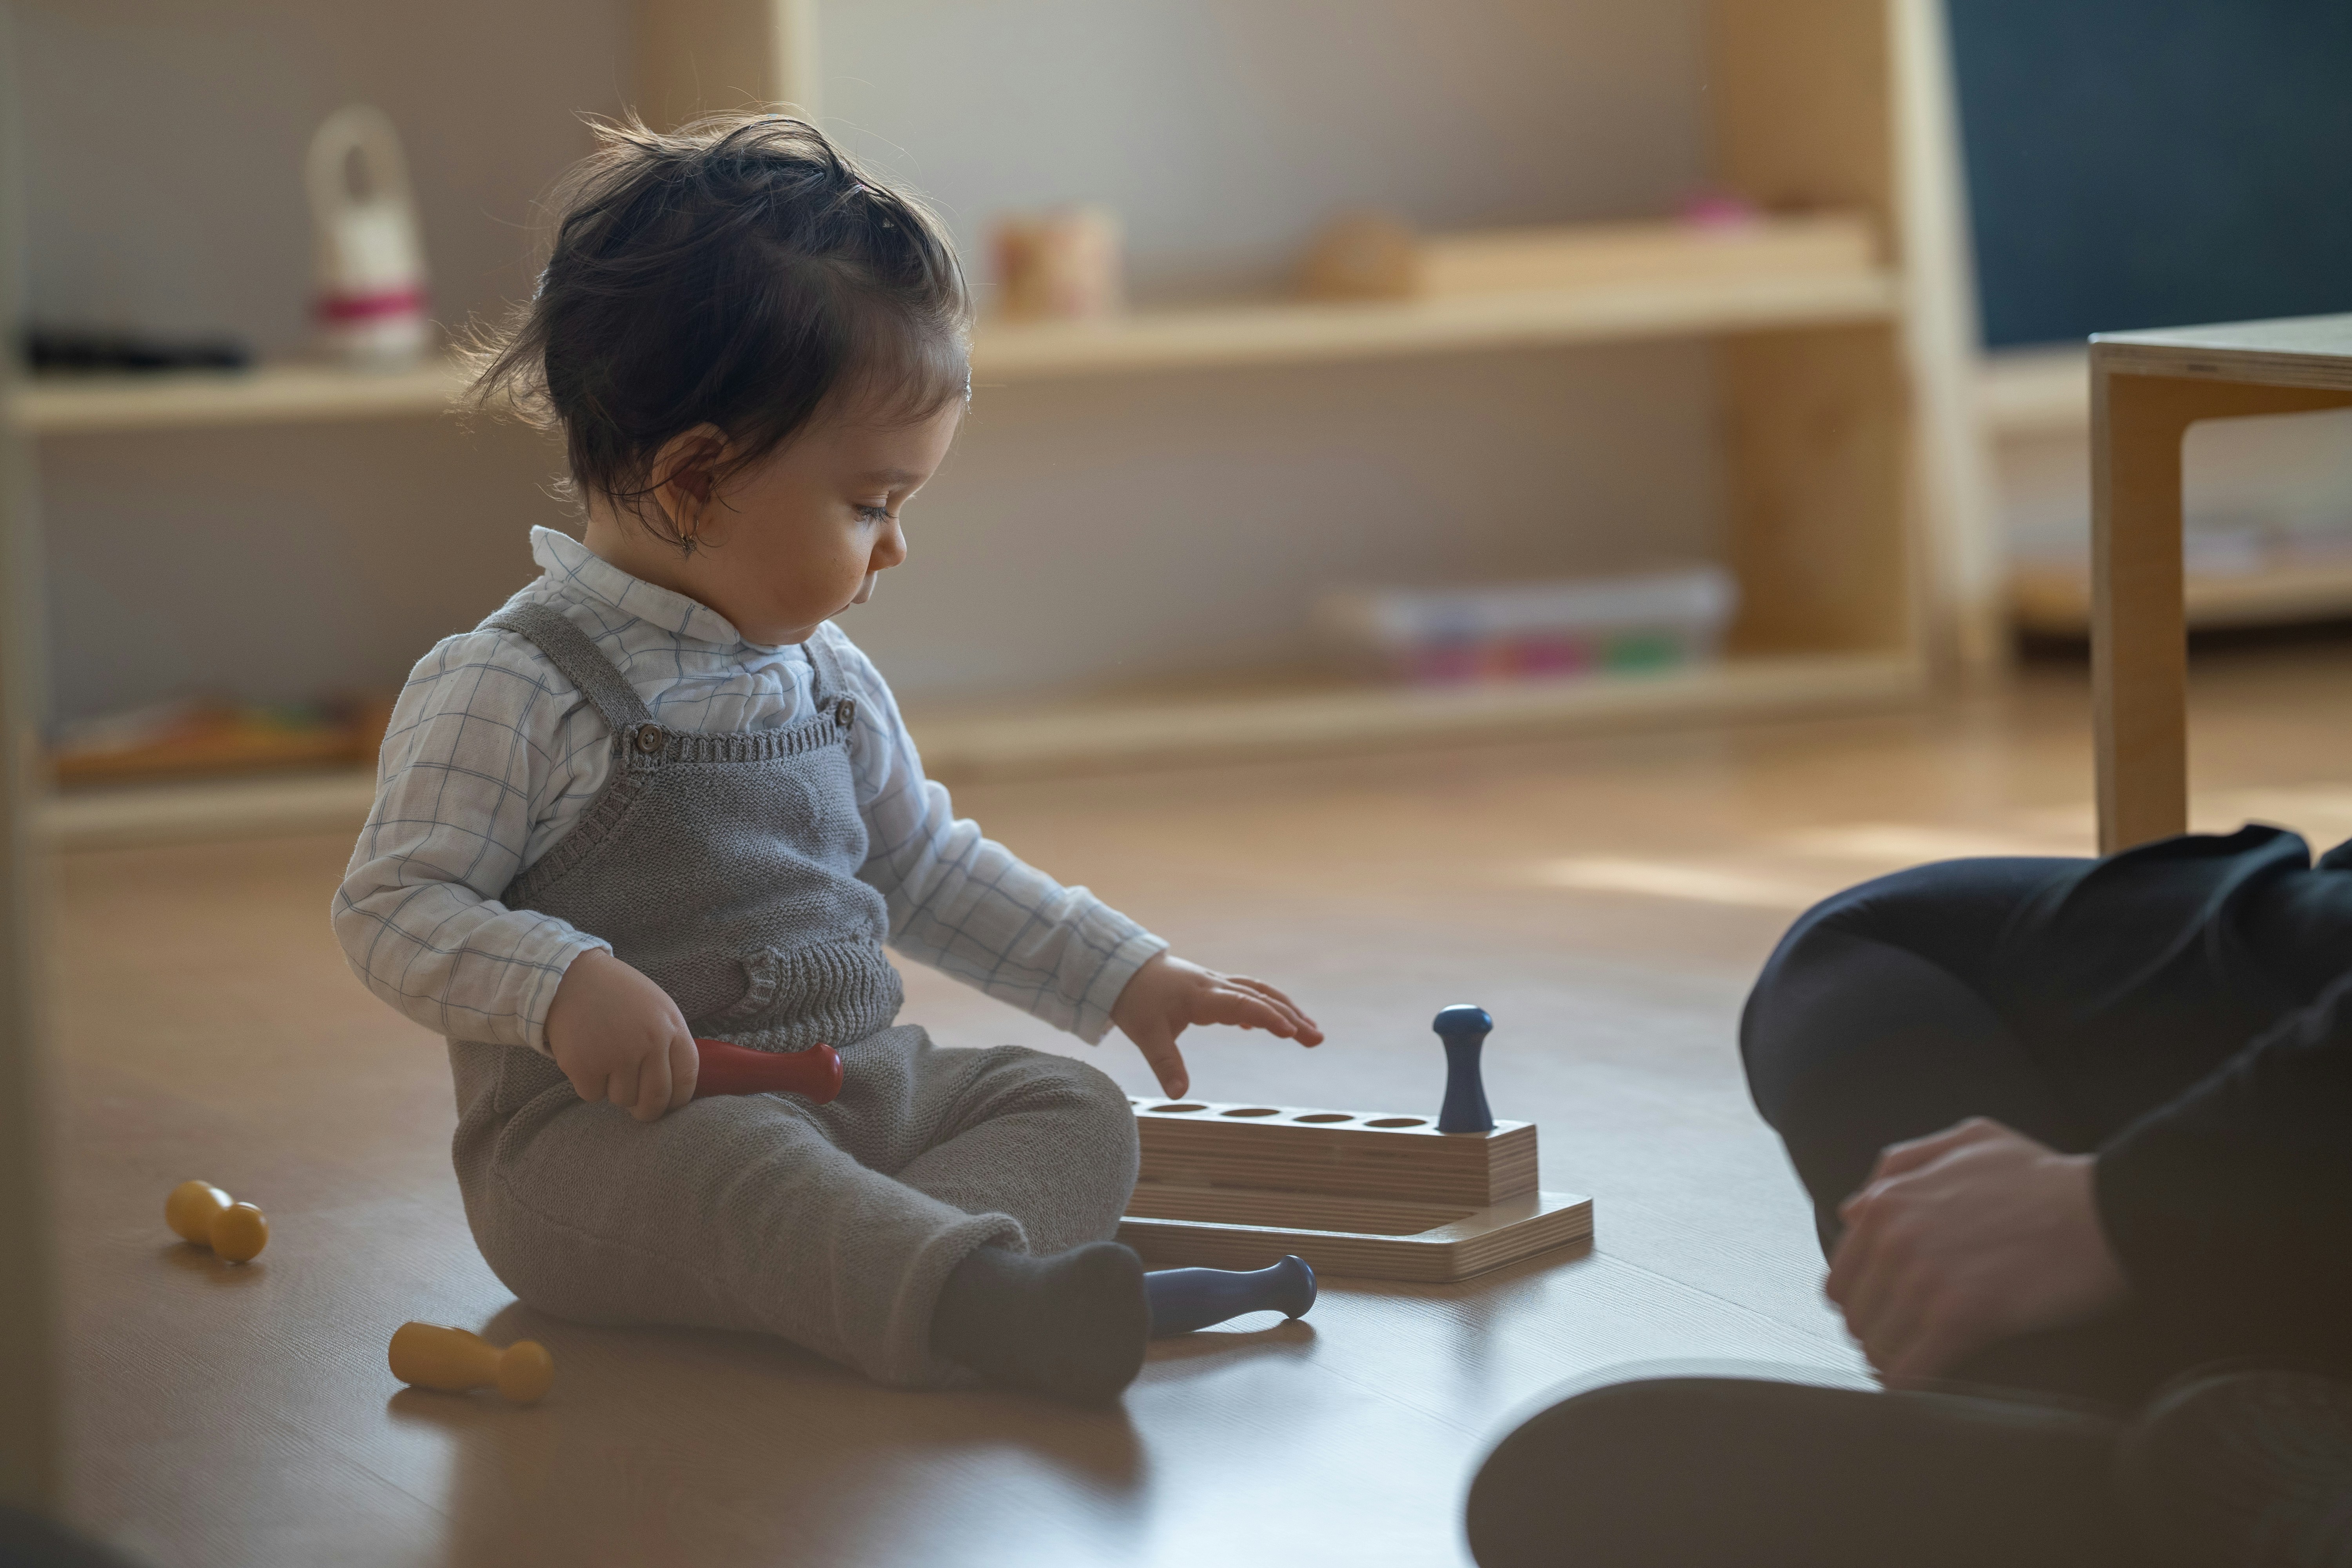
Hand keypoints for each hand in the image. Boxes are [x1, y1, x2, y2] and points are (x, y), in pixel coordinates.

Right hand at [543, 949, 699, 1121]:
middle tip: (638, 1109)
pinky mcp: (585, 1066)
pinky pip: (593, 1095)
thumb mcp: (656, 1008)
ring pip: (623, 1099)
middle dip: (647, 1111)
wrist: (569, 975)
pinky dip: (588, 1084)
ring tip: (605, 1061)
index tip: (669, 1104)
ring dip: (614, 1090)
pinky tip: (585, 1058)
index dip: (678, 1099)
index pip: (687, 1078)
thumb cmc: (616, 994)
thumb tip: (673, 1087)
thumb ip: (668, 1042)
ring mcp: (617, 1055)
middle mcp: (649, 1043)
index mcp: (671, 1027)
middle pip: (656, 1099)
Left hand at [1109, 953, 1323, 1098]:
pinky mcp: (1212, 988)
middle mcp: (1215, 986)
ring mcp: (1216, 984)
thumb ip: (1165, 1064)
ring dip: (1286, 1009)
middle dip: (1291, 1017)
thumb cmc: (1134, 1000)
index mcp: (1201, 995)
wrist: (1121, 969)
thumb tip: (1178, 1096)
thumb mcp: (1146, 1035)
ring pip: (1259, 992)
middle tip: (1317, 1039)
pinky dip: (1265, 1007)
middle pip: (1261, 997)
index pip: (1242, 1004)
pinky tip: (1270, 1026)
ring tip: (1309, 1031)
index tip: (1291, 1032)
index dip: (1267, 1017)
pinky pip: (1247, 994)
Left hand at [1827, 1117, 2130, 1380]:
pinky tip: (1927, 1383)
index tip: (1887, 1314)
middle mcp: (1893, 1239)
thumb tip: (1851, 1209)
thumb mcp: (1965, 1142)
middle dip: (1877, 1331)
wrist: (2106, 1210)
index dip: (1864, 1300)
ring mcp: (1922, 1280)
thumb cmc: (2043, 1177)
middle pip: (1855, 1315)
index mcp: (1888, 1202)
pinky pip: (1907, 1371)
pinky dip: (1911, 1383)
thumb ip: (1901, 1166)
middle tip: (1906, 1343)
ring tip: (1920, 1362)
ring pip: (1876, 1346)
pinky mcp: (1958, 1318)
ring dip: (1893, 1360)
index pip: (1842, 1275)